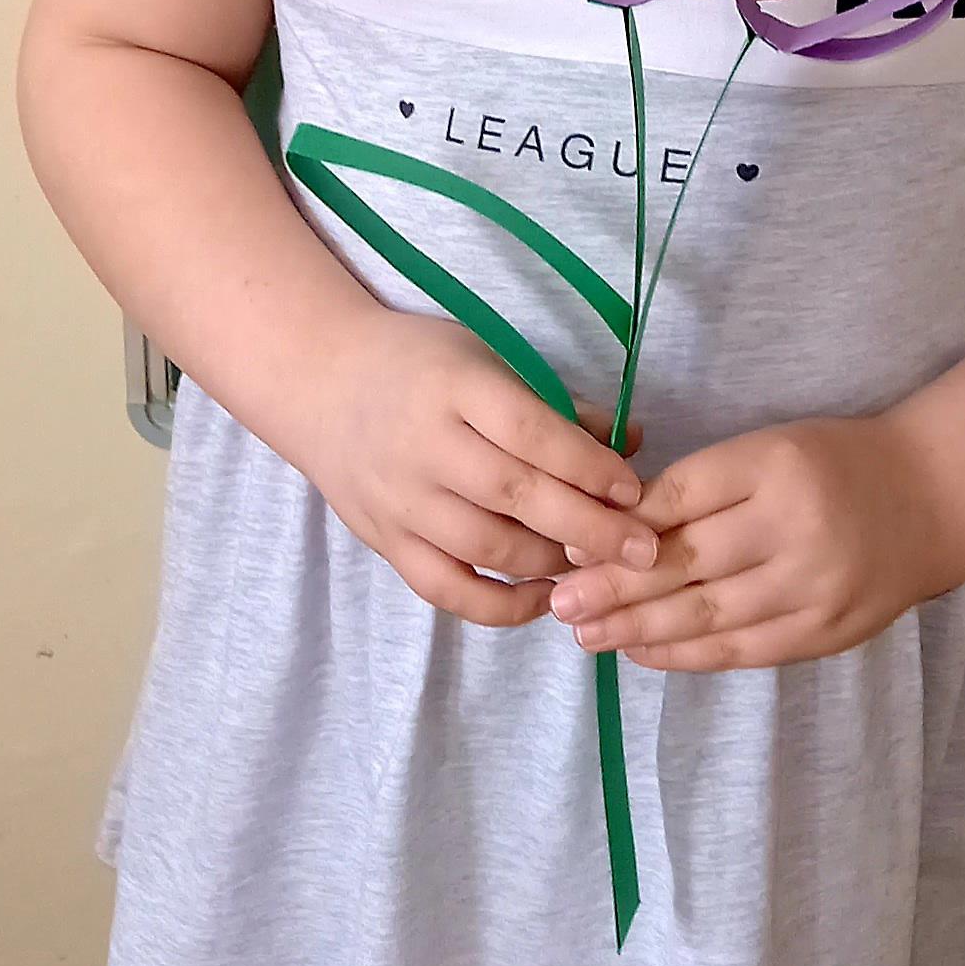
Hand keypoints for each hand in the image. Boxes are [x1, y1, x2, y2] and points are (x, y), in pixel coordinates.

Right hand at [306, 313, 656, 626]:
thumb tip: (634, 443)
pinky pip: (446, 588)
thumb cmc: (420, 365)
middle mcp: (424, 445)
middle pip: (516, 497)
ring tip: (597, 568)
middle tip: (644, 550)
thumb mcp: (486, 360)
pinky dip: (499, 606)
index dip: (590, 468)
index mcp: (456, 387)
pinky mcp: (383, 540)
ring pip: (486, 548)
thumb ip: (557, 406)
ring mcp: (399, 498)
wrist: (319, 382)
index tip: (634, 492)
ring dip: (552, 565)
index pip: (533, 434)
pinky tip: (543, 599)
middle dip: (590, 528)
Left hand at [548, 409, 953, 671]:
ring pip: (708, 614)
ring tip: (587, 634)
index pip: (682, 497)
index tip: (570, 546)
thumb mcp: (769, 451)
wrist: (933, 500)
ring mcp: (814, 586)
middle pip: (687, 562)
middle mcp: (796, 526)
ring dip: (638, 627)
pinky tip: (643, 651)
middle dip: (614, 586)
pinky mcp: (825, 632)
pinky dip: (686, 654)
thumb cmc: (834, 466)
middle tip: (560, 603)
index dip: (621, 528)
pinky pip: (741, 650)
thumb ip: (700, 486)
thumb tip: (610, 525)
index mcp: (777, 464)